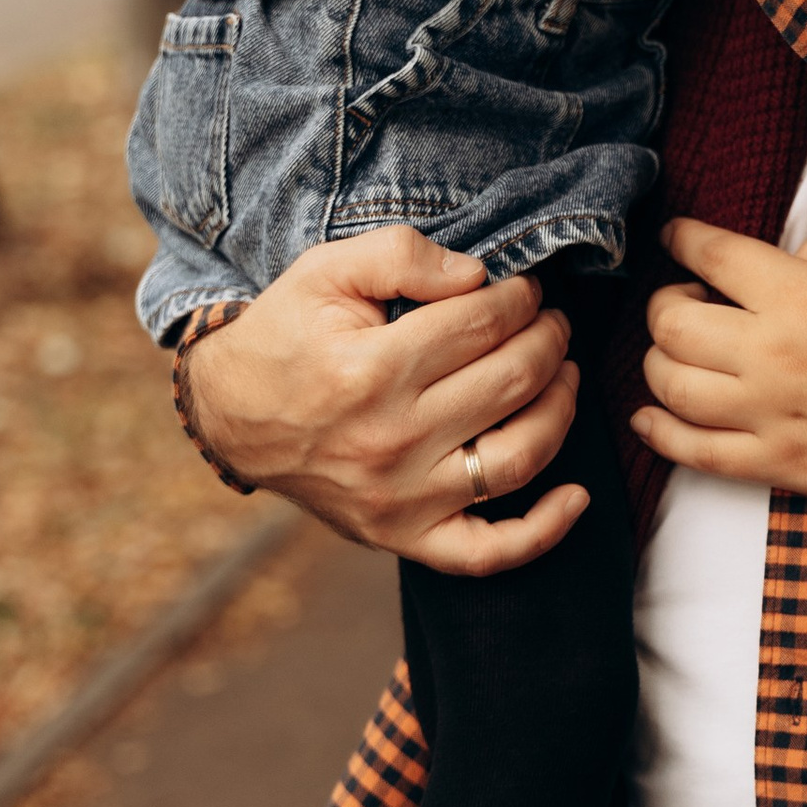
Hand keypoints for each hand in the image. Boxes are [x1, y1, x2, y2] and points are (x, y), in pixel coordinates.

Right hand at [181, 228, 585, 571]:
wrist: (230, 415)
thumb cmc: (287, 335)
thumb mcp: (326, 271)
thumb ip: (401, 254)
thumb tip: (478, 276)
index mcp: (372, 371)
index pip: (484, 325)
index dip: (520, 299)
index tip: (527, 290)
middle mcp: (391, 442)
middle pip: (511, 383)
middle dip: (548, 340)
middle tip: (552, 321)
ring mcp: (400, 499)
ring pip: (518, 457)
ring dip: (561, 408)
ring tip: (564, 372)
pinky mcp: (401, 537)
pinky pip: (486, 553)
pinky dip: (542, 532)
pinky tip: (577, 496)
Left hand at [636, 220, 806, 503]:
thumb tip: (788, 257)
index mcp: (796, 291)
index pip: (710, 255)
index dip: (682, 240)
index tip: (676, 238)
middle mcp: (769, 351)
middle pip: (670, 324)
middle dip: (663, 304)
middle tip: (684, 300)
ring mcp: (768, 413)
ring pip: (671, 387)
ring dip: (658, 363)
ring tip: (676, 354)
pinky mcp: (779, 464)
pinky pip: (696, 453)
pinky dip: (660, 433)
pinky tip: (650, 418)